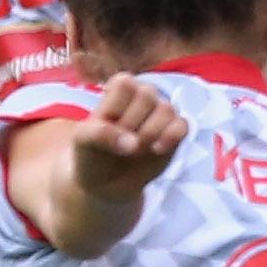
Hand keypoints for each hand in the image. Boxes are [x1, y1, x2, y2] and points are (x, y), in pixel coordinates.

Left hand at [68, 72, 186, 197]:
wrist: (107, 182)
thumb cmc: (92, 153)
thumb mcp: (83, 141)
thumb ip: (100, 134)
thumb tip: (133, 143)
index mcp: (119, 89)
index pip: (126, 84)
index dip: (117, 108)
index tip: (107, 124)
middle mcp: (143, 96)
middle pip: (147, 95)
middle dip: (132, 123)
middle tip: (120, 142)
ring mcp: (161, 113)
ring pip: (167, 109)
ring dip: (150, 133)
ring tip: (135, 150)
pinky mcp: (175, 131)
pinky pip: (183, 125)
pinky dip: (171, 137)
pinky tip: (156, 150)